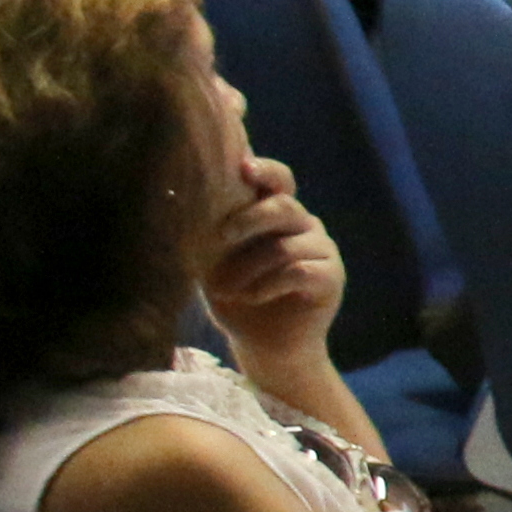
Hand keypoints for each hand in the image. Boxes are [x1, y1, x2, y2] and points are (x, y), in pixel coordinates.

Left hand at [198, 151, 347, 366]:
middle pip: (284, 207)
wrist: (264, 345)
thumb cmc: (234, 297)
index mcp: (275, 214)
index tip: (242, 167)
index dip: (265, 170)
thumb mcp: (214, 262)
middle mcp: (304, 226)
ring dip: (248, 268)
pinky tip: (252, 297)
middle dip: (249, 219)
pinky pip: (298, 271)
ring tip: (227, 289)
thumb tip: (179, 204)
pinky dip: (267, 285)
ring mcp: (322, 250)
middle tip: (221, 236)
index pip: (279, 180)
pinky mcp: (332, 278)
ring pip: (285, 246)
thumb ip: (210, 233)